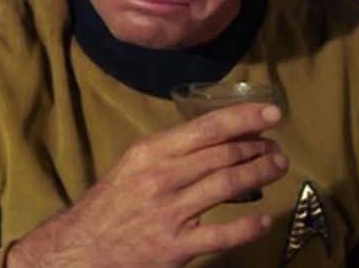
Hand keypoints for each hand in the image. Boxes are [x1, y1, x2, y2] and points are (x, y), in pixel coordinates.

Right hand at [6, 103, 286, 266]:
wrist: (81, 247)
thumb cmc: (112, 201)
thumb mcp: (136, 162)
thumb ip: (173, 149)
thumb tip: (218, 134)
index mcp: (152, 150)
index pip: (207, 127)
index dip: (244, 117)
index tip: (272, 112)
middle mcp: (162, 176)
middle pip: (222, 155)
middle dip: (257, 147)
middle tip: (277, 147)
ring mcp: (170, 212)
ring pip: (226, 185)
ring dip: (259, 173)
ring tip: (277, 167)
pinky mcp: (176, 247)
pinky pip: (220, 234)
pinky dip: (247, 226)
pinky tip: (265, 219)